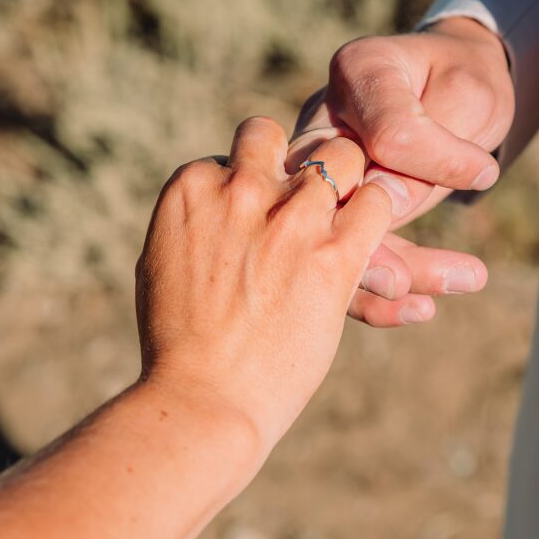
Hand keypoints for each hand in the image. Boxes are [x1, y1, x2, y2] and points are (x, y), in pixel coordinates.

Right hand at [135, 117, 392, 455]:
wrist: (201, 400)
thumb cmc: (176, 342)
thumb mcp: (159, 262)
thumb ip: (193, 220)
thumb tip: (210, 204)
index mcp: (191, 187)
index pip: (235, 152)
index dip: (252, 180)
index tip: (260, 209)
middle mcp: (241, 189)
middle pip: (279, 138)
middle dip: (292, 159)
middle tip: (305, 192)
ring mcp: (291, 218)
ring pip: (340, 156)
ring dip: (345, 178)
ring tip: (347, 207)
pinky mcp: (335, 255)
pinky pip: (376, 202)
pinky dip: (379, 210)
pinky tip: (373, 230)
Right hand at [287, 18, 514, 325]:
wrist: (455, 87)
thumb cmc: (465, 80)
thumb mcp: (468, 94)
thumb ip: (430, 139)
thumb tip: (387, 199)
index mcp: (358, 71)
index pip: (387, 133)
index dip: (435, 163)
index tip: (483, 172)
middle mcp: (324, 119)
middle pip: (339, 192)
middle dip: (374, 246)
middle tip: (418, 285)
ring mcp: (321, 166)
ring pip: (337, 232)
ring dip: (388, 275)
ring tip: (440, 297)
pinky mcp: (335, 207)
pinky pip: (347, 253)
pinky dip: (380, 290)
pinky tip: (419, 309)